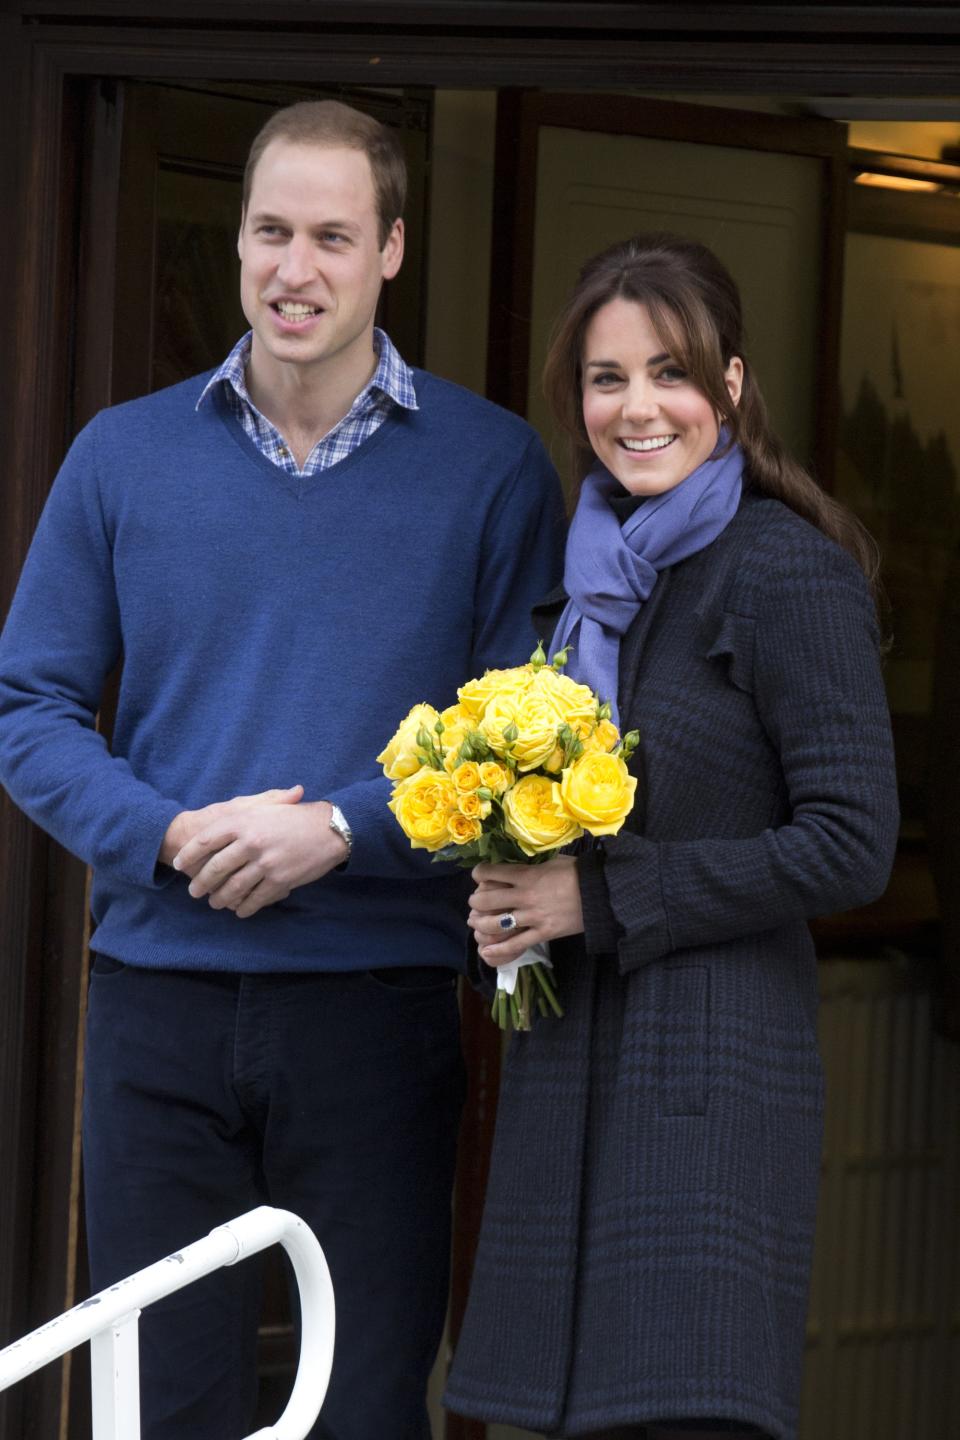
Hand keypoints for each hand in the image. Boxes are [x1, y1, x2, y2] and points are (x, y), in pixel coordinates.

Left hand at [170, 792, 349, 918]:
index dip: (189, 854)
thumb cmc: (296, 816)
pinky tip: (240, 910)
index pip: (205, 840)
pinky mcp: (279, 880)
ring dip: (220, 899)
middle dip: (201, 883)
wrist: (329, 829)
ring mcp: (265, 863)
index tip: (178, 864)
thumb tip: (210, 830)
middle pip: (215, 868)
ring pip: (233, 888)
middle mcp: (251, 842)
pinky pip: (255, 899)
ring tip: (215, 903)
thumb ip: (238, 814)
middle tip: (194, 892)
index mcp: (243, 821)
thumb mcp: (266, 807)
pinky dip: (244, 908)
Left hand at [468, 856, 582, 964]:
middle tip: (475, 901)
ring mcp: (533, 917)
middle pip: (487, 900)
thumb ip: (534, 864)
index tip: (478, 874)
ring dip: (481, 924)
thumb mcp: (554, 860)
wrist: (602, 893)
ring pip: (497, 924)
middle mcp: (525, 896)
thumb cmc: (579, 873)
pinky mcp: (543, 933)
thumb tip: (520, 862)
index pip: (492, 873)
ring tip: (477, 922)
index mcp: (527, 875)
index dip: (479, 872)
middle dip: (475, 901)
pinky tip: (486, 951)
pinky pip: (516, 944)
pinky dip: (499, 949)